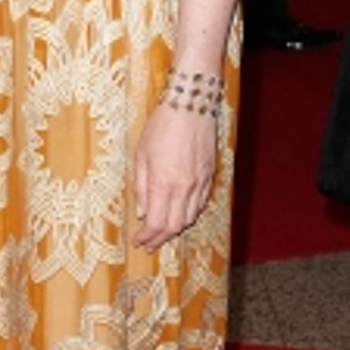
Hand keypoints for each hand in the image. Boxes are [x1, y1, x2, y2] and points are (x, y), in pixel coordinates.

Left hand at [132, 102, 217, 249]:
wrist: (191, 105)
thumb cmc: (161, 126)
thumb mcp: (141, 154)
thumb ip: (140, 186)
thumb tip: (141, 212)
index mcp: (162, 183)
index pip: (155, 223)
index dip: (147, 237)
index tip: (139, 241)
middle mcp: (183, 187)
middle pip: (174, 226)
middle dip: (160, 239)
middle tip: (149, 244)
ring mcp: (199, 183)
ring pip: (189, 218)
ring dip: (175, 229)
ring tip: (162, 232)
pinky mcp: (210, 176)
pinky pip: (200, 204)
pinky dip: (189, 214)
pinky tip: (180, 213)